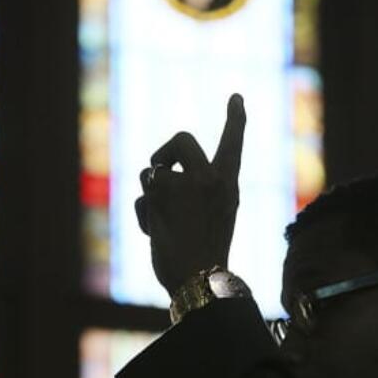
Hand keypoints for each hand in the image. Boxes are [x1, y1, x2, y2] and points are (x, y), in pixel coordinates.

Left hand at [135, 93, 245, 293]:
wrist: (199, 279)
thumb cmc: (205, 254)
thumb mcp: (216, 218)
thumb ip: (201, 191)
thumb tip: (158, 173)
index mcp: (228, 185)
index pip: (233, 145)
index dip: (235, 120)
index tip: (236, 98)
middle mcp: (209, 178)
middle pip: (181, 139)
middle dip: (163, 154)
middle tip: (161, 173)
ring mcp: (184, 182)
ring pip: (152, 171)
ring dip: (151, 194)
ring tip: (163, 222)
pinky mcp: (160, 190)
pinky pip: (142, 194)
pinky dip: (144, 213)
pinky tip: (156, 234)